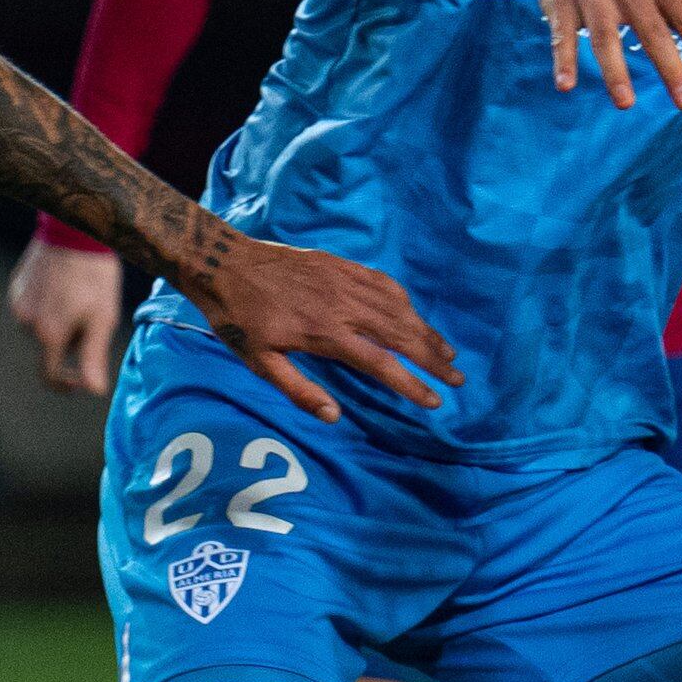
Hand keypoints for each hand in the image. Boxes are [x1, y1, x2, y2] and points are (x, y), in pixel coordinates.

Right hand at [9, 236, 125, 394]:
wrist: (75, 231)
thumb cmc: (94, 276)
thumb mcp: (103, 318)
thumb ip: (94, 357)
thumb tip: (94, 390)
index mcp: (48, 334)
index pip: (50, 375)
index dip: (66, 383)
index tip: (80, 381)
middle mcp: (26, 323)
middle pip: (49, 347)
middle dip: (70, 340)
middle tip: (91, 314)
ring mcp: (19, 303)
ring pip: (41, 327)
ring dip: (59, 322)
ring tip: (79, 295)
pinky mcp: (16, 287)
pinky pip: (34, 307)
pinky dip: (49, 305)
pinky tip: (64, 286)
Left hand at [177, 235, 462, 422]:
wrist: (224, 264)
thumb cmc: (239, 319)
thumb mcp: (259, 363)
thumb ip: (299, 391)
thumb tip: (334, 417)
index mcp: (326, 334)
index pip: (382, 364)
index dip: (412, 384)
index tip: (435, 400)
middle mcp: (344, 306)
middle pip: (401, 335)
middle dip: (433, 359)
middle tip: (458, 379)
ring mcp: (345, 281)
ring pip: (399, 308)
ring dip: (426, 331)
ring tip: (447, 351)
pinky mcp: (341, 265)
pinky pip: (383, 283)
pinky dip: (404, 301)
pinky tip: (414, 314)